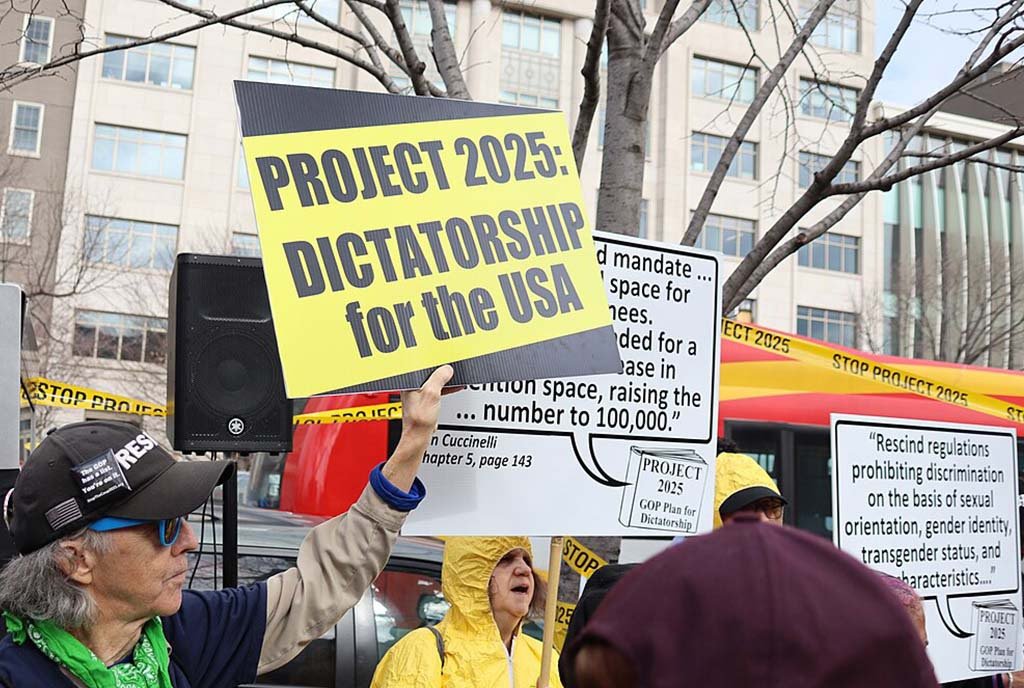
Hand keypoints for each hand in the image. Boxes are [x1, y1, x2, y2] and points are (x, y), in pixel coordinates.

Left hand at [382, 366, 453, 490]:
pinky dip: (444, 387)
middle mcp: (410, 386)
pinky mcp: (423, 399)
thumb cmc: (418, 420)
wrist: (418, 437)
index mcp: (408, 381)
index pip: (422, 363)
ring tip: (453, 376)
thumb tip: (446, 370)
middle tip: (450, 366)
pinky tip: (452, 386)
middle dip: (440, 368)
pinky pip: (435, 388)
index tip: (444, 358)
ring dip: (443, 378)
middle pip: (428, 370)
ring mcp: (416, 393)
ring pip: (432, 379)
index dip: (434, 359)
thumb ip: (439, 379)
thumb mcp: (432, 394)